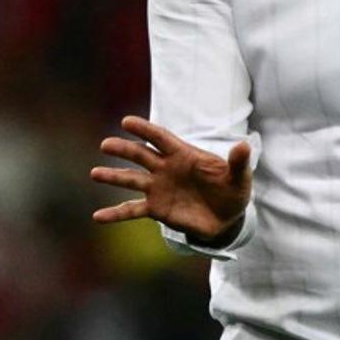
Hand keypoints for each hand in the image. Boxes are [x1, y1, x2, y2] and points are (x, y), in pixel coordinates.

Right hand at [91, 115, 251, 243]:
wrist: (228, 218)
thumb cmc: (233, 191)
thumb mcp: (239, 177)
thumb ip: (238, 163)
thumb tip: (244, 145)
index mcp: (185, 155)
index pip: (162, 138)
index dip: (145, 130)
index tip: (126, 122)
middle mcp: (167, 168)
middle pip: (141, 155)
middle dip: (124, 149)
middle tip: (106, 144)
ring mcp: (159, 188)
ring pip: (131, 180)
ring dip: (113, 177)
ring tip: (95, 173)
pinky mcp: (156, 209)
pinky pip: (132, 210)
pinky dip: (115, 214)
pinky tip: (97, 217)